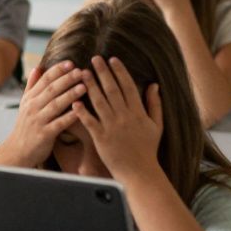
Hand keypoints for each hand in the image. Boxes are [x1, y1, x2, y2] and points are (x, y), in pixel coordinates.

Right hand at [0, 61, 85, 166]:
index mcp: (30, 98)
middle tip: (81, 71)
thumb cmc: (26, 126)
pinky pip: (59, 123)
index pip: (43, 80)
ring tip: (84, 86)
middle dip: (66, 79)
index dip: (57, 70)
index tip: (70, 63)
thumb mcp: (25, 104)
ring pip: (55, 104)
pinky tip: (80, 110)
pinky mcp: (44, 134)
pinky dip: (69, 117)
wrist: (18, 150)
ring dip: (70, 94)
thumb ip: (32, 86)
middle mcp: (32, 107)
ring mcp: (38, 120)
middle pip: (51, 89)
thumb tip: (37, 68)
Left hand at [72, 56, 162, 182]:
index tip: (112, 59)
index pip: (128, 86)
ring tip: (81, 72)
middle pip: (112, 90)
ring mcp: (112, 127)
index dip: (119, 72)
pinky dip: (82, 111)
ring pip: (99, 102)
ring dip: (90, 86)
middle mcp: (125, 117)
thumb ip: (155, 104)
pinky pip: (90, 122)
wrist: (140, 172)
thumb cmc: (148, 148)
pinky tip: (74, 100)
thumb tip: (154, 85)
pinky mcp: (101, 138)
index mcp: (138, 112)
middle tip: (94, 58)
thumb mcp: (157, 125)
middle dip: (103, 73)